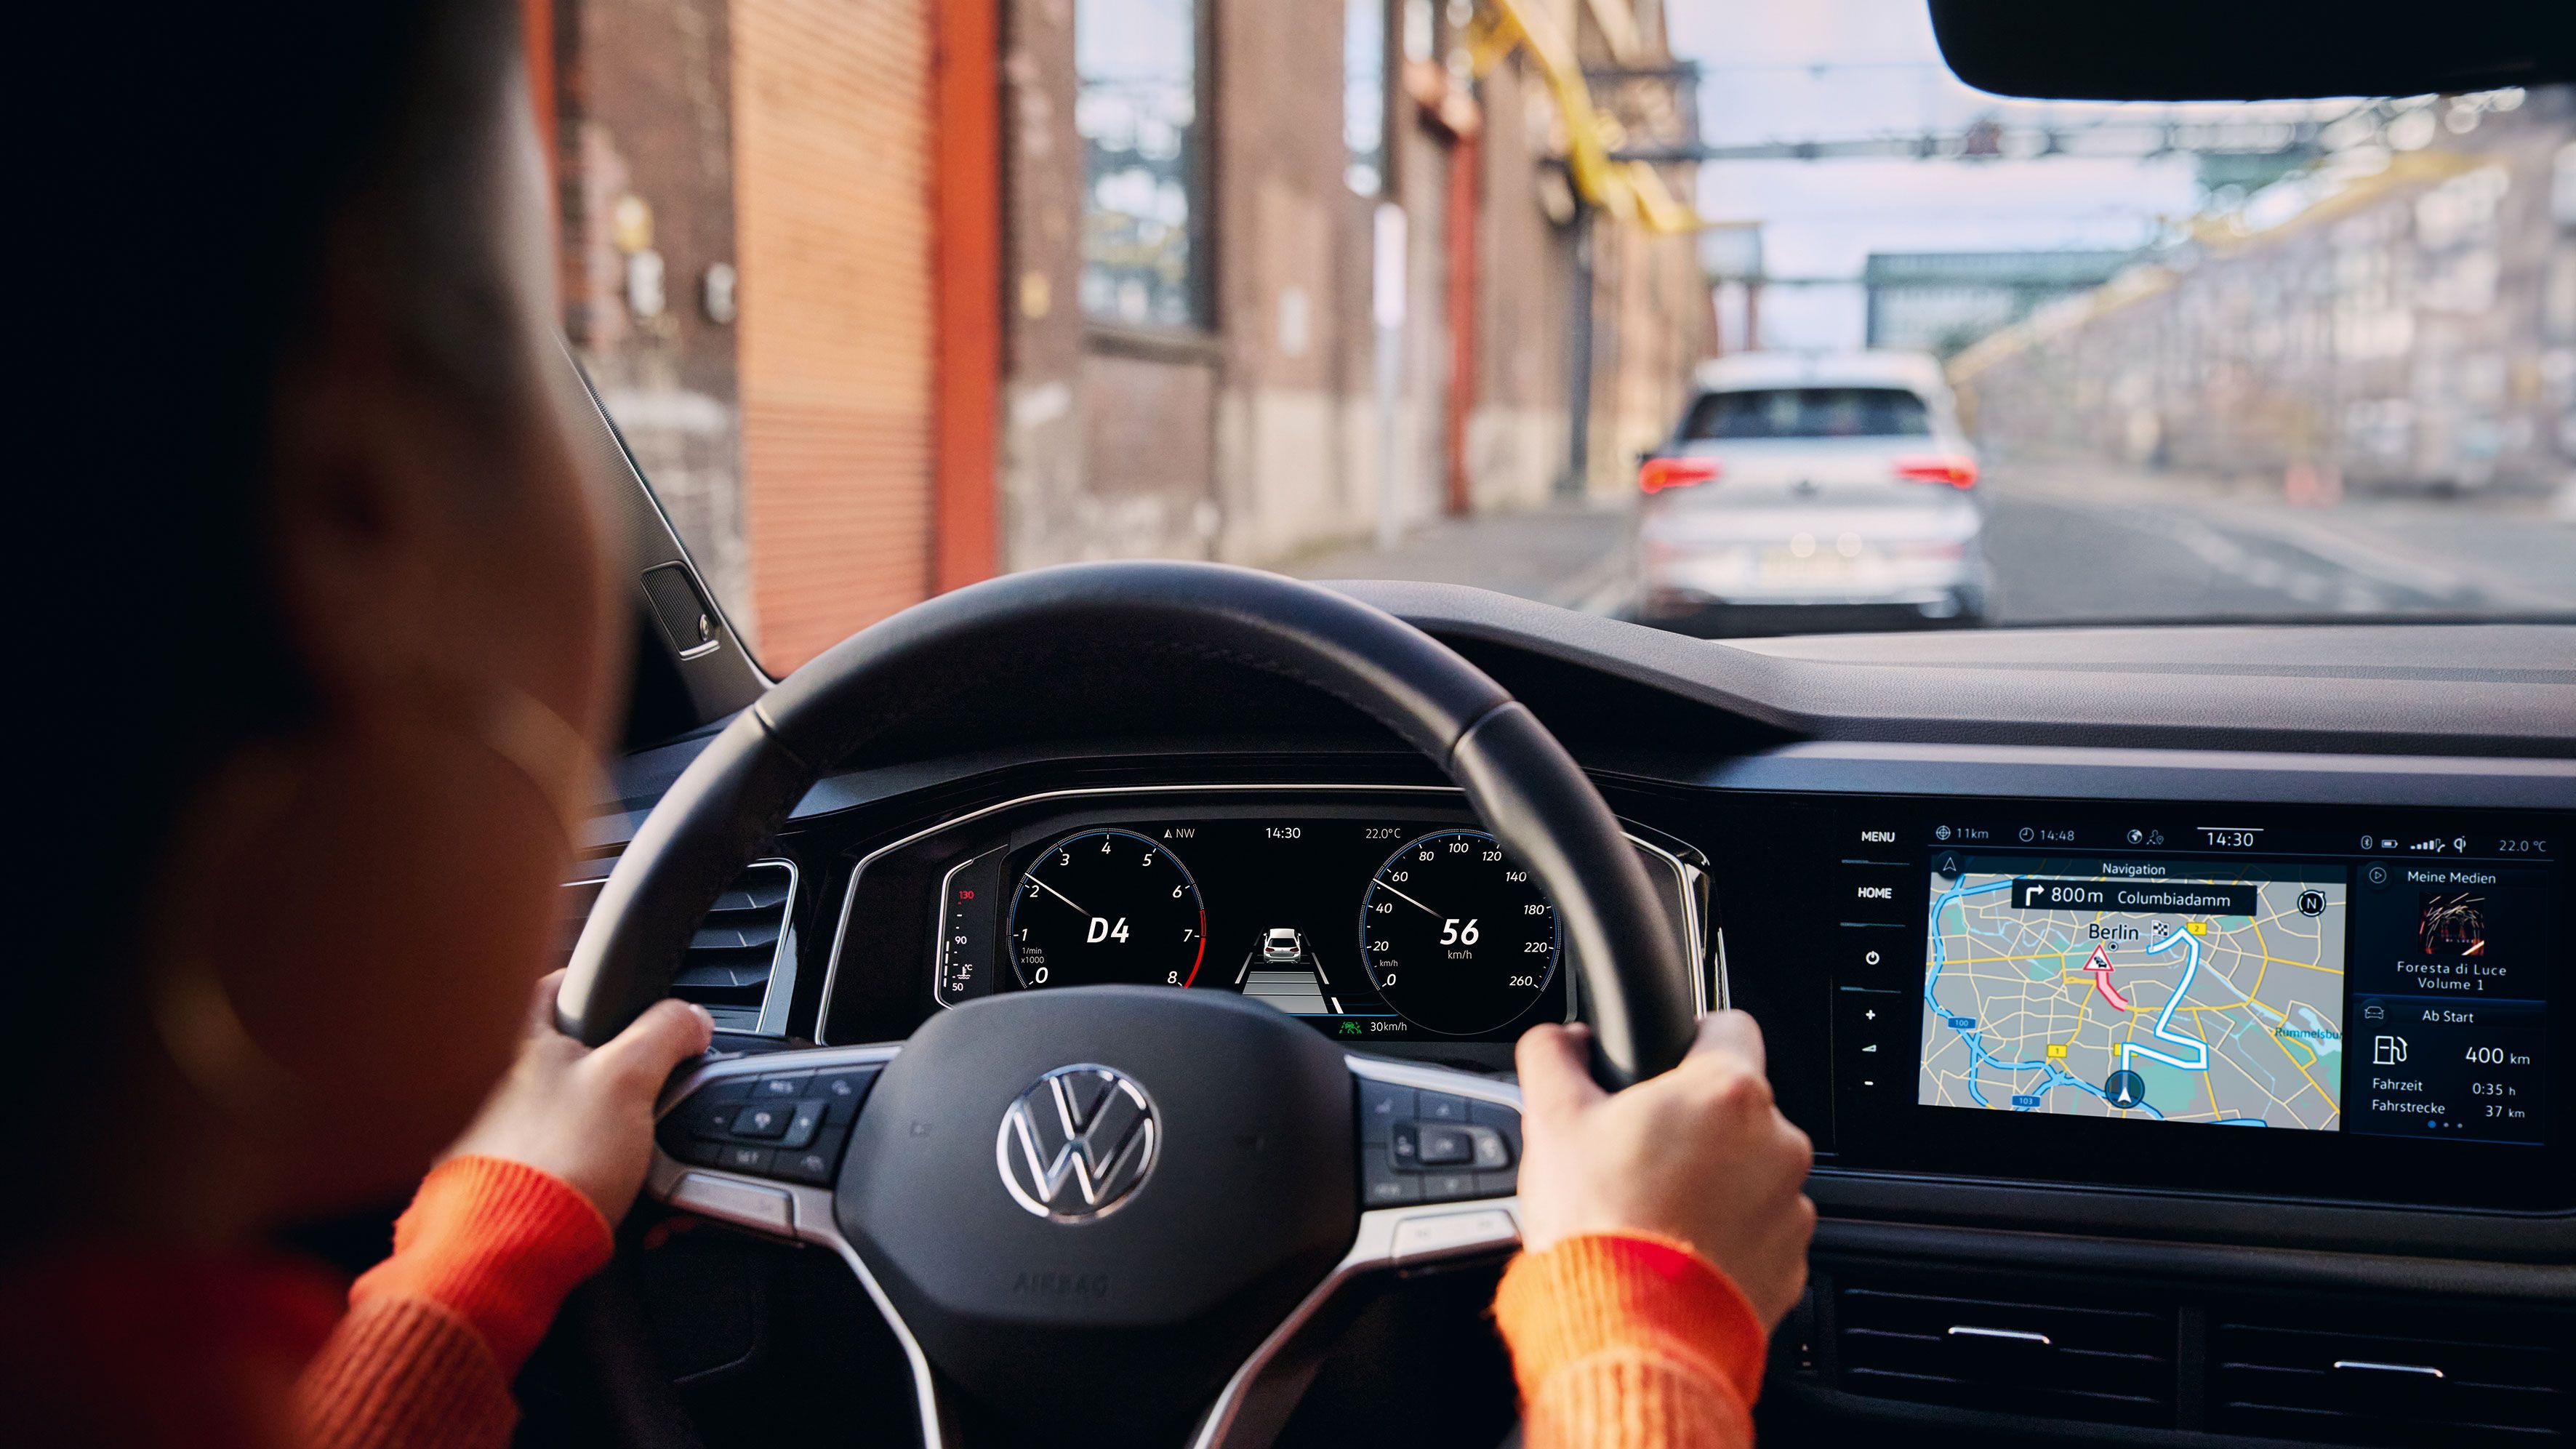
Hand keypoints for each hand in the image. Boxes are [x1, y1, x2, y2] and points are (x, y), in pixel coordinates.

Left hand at [440, 969, 713, 1225]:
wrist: (512, 1250)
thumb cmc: (553, 1159)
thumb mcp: (629, 1077)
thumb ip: (665, 1034)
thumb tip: (692, 1018)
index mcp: (522, 1043)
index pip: (556, 986)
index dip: (597, 985)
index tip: (631, 998)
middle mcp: (503, 1084)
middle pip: (576, 1057)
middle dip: (622, 1073)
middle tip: (655, 1086)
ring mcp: (508, 1136)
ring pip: (580, 1116)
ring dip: (619, 1132)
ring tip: (646, 1152)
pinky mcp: (519, 1180)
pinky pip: (573, 1164)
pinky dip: (602, 1172)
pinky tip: (622, 1188)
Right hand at [1513, 1011, 1815, 1327]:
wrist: (1626, 1330)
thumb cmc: (1597, 1224)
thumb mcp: (1551, 1120)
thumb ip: (1553, 1056)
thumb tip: (1558, 1040)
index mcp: (1727, 1091)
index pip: (1729, 1025)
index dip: (1690, 1040)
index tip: (1663, 1068)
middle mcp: (1777, 1143)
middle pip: (1738, 1108)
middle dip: (1694, 1123)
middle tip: (1638, 1153)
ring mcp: (1789, 1208)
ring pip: (1752, 1172)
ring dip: (1715, 1182)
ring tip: (1654, 1208)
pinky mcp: (1790, 1264)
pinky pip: (1760, 1232)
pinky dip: (1727, 1236)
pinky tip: (1677, 1248)